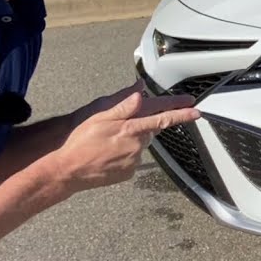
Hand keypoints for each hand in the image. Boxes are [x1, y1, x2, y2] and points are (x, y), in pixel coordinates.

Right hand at [50, 83, 199, 193]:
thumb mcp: (98, 114)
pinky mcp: (128, 172)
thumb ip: (124, 102)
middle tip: (119, 126)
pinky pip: (133, 158)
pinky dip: (126, 153)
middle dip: (143, 123)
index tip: (196, 110)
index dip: (180, 112)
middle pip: (151, 129)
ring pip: (142, 143)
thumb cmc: (78, 139)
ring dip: (132, 138)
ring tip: (108, 141)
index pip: (163, 117)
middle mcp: (136, 145)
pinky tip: (108, 153)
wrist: (64, 168)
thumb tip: (140, 89)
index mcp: (131, 128)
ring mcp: (133, 160)